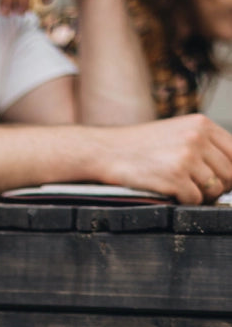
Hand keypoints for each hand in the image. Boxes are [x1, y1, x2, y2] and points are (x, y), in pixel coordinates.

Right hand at [95, 114, 231, 204]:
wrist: (107, 151)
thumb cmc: (138, 146)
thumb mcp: (176, 133)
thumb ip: (201, 144)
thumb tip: (225, 169)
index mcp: (201, 124)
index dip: (230, 171)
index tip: (221, 180)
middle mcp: (197, 138)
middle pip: (228, 172)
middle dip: (218, 186)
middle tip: (201, 191)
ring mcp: (186, 158)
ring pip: (214, 188)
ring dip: (202, 196)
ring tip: (184, 192)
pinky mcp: (174, 177)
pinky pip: (195, 199)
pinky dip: (186, 202)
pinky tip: (173, 195)